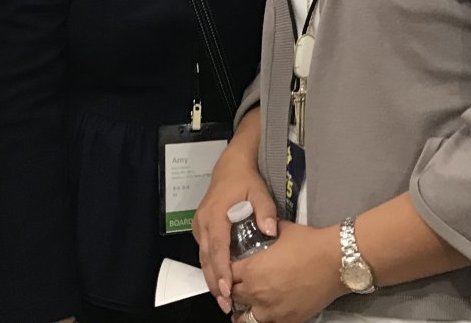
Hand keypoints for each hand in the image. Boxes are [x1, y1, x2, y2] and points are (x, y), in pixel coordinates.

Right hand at [193, 148, 276, 311]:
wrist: (231, 166)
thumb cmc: (245, 179)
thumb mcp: (259, 191)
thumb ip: (265, 210)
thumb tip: (270, 231)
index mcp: (216, 215)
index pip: (218, 248)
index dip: (222, 271)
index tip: (227, 289)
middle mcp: (204, 222)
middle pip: (207, 259)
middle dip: (215, 283)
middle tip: (225, 304)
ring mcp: (199, 225)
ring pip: (203, 258)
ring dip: (211, 278)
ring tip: (223, 299)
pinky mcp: (201, 227)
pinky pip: (205, 251)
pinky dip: (211, 267)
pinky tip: (220, 280)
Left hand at [230, 222, 340, 322]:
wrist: (334, 261)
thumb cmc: (309, 243)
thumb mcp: (282, 230)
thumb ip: (267, 232)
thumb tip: (264, 227)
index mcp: (251, 270)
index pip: (227, 274)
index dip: (229, 271)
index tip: (234, 269)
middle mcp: (256, 293)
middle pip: (232, 296)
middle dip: (234, 290)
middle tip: (239, 286)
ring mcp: (270, 310)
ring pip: (243, 319)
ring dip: (243, 311)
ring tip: (248, 306)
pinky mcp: (286, 320)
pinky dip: (265, 318)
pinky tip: (268, 311)